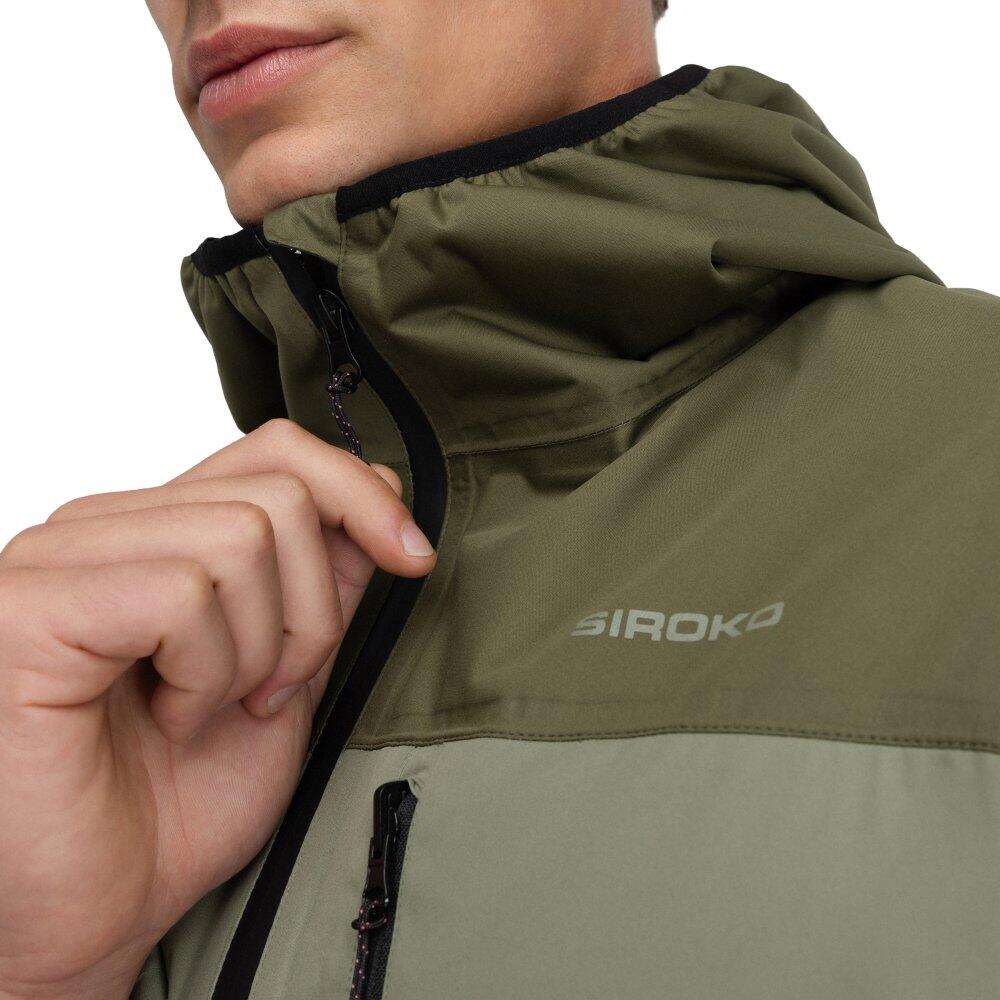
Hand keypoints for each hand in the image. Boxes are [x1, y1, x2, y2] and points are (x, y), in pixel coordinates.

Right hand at [0, 419, 435, 999]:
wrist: (100, 912)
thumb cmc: (180, 802)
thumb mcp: (288, 671)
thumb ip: (323, 580)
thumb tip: (378, 491)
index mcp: (154, 532)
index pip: (275, 449)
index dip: (358, 491)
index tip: (411, 556)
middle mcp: (100, 529)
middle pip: (277, 496)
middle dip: (311, 613)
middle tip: (267, 692)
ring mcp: (57, 561)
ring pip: (240, 536)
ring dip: (257, 649)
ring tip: (211, 709)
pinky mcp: (30, 609)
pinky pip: (180, 593)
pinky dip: (206, 671)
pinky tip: (170, 717)